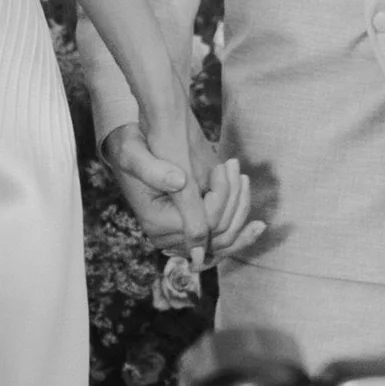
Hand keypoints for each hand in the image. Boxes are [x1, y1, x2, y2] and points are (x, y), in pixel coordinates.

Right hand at [102, 113, 264, 261]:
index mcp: (156, 223)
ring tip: (243, 177)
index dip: (221, 200)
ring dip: (240, 210)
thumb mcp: (134, 154)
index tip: (222, 168)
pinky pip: (221, 237)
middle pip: (218, 237)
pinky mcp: (191, 223)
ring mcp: (181, 232)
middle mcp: (169, 235)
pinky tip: (254, 215)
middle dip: (236, 206)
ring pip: (225, 239)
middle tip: (239, 173)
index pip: (203, 225)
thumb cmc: (130, 148)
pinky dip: (241, 228)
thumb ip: (152, 170)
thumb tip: (179, 182)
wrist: (130, 147)